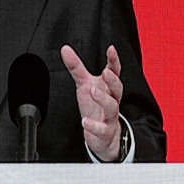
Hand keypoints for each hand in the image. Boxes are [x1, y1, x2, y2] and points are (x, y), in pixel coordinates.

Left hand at [61, 44, 123, 160]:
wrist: (102, 135)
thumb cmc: (95, 106)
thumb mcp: (84, 84)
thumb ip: (76, 67)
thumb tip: (65, 49)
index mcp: (108, 87)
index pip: (114, 72)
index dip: (114, 61)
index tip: (111, 49)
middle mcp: (112, 100)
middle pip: (118, 89)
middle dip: (113, 80)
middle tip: (105, 73)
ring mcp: (110, 116)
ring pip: (112, 107)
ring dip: (104, 99)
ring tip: (93, 91)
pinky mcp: (105, 131)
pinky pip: (102, 129)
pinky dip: (94, 126)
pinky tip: (85, 121)